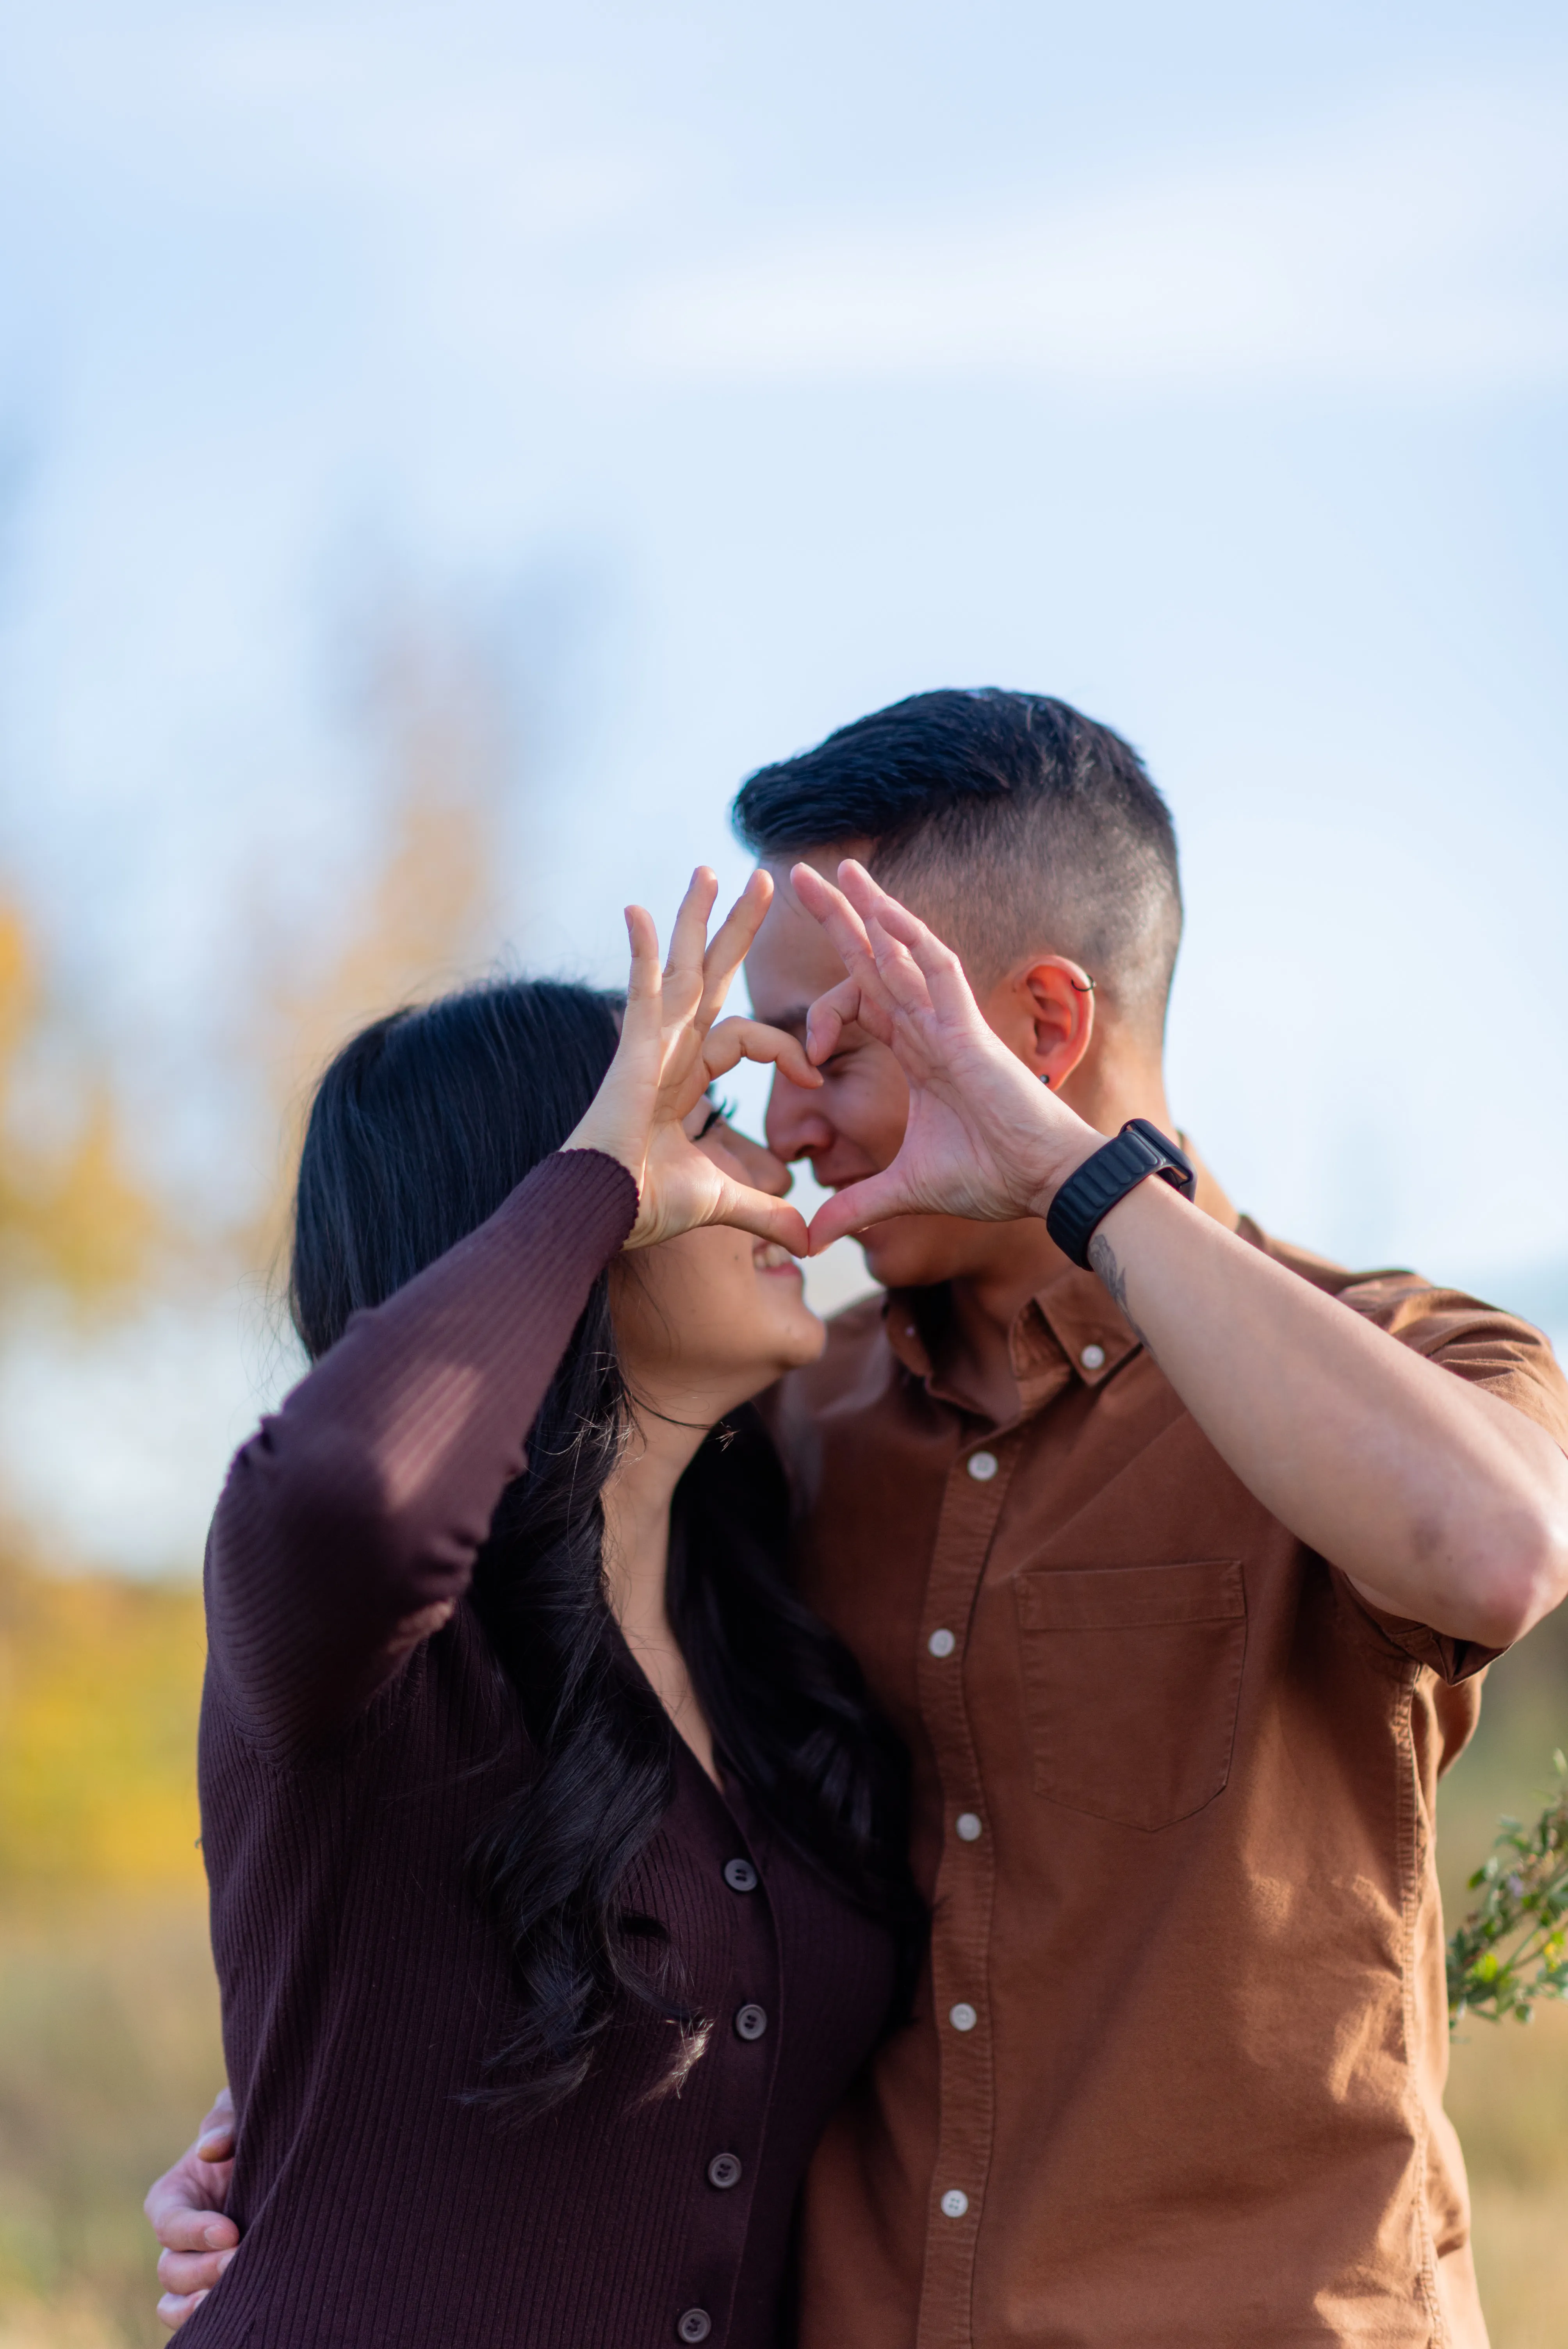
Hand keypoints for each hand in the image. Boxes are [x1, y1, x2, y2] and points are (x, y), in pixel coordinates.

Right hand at [144, 2086, 238, 2330]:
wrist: (286, 2150)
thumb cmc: (255, 2125)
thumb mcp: (240, 2112)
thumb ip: (225, 2122)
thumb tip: (210, 2149)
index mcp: (173, 2196)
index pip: (169, 2223)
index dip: (194, 2231)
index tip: (230, 2232)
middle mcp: (177, 2237)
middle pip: (171, 2269)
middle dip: (204, 2271)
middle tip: (240, 2263)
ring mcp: (194, 2265)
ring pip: (175, 2301)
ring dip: (197, 2307)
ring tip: (231, 2301)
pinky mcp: (215, 2283)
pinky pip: (198, 2315)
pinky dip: (208, 2320)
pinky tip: (237, 2315)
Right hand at [564, 867, 817, 1252]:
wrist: (602, 1216)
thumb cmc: (644, 1206)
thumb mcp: (722, 1202)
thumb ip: (766, 1212)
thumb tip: (810, 1242)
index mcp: (685, 1076)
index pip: (746, 1036)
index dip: (788, 1047)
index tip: (816, 1073)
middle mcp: (666, 1051)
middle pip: (709, 976)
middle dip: (734, 928)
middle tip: (762, 880)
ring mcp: (646, 1047)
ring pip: (680, 970)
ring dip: (696, 918)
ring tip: (711, 869)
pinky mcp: (630, 1055)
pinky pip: (641, 994)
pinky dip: (642, 954)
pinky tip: (640, 911)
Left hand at [790, 860, 1102, 1251]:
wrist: (1042, 1184)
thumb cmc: (991, 1178)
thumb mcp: (903, 1191)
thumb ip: (856, 1207)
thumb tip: (811, 1240)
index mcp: (917, 1053)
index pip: (863, 1004)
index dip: (823, 1016)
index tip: (806, 1059)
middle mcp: (931, 1028)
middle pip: (875, 961)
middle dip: (839, 920)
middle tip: (799, 878)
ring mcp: (951, 1024)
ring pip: (904, 953)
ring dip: (870, 910)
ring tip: (838, 870)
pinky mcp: (970, 1031)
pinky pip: (940, 972)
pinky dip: (914, 940)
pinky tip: (885, 910)